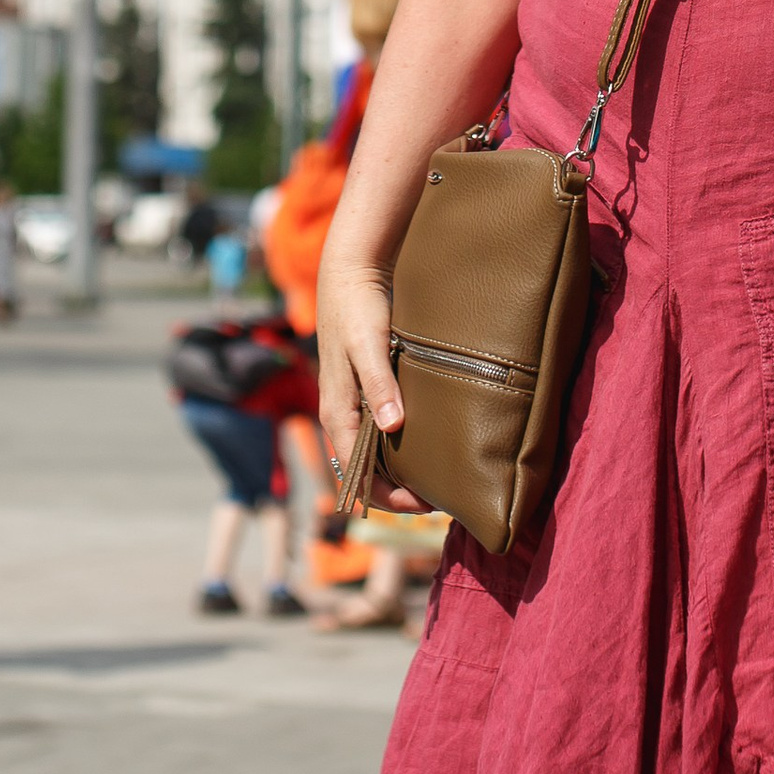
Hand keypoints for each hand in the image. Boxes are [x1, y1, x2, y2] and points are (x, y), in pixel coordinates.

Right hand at [316, 257, 425, 514]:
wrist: (350, 271)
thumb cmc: (358, 307)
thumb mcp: (368, 344)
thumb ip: (379, 384)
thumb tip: (393, 427)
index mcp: (337, 411)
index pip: (356, 475)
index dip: (388, 497)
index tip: (425, 503)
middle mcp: (341, 413)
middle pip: (362, 471)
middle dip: (394, 492)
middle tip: (436, 500)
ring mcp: (351, 401)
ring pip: (369, 453)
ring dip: (395, 472)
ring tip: (432, 479)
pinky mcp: (363, 387)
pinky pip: (376, 431)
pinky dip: (395, 448)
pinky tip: (420, 445)